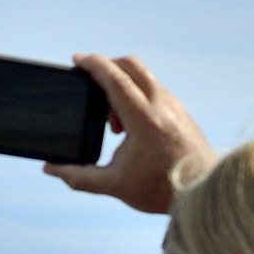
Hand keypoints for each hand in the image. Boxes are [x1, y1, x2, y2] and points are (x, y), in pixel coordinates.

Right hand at [42, 54, 216, 214]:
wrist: (202, 193)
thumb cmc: (162, 190)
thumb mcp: (114, 186)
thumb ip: (79, 177)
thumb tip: (51, 169)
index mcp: (145, 120)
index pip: (116, 79)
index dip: (93, 65)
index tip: (77, 60)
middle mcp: (162, 106)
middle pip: (131, 66)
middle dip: (106, 66)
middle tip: (89, 80)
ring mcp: (174, 106)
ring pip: (143, 77)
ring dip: (121, 85)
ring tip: (111, 121)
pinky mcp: (180, 111)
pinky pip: (154, 90)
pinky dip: (135, 95)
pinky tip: (128, 124)